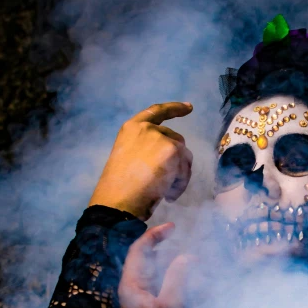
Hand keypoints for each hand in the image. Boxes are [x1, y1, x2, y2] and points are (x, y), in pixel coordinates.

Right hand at [89, 102, 193, 220]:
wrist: (118, 201)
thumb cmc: (119, 188)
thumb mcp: (129, 159)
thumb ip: (146, 150)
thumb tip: (169, 158)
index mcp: (132, 128)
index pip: (157, 111)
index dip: (174, 108)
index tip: (189, 107)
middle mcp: (147, 128)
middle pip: (176, 141)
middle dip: (176, 163)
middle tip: (167, 185)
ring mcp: (160, 137)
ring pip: (184, 156)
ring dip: (179, 175)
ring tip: (166, 192)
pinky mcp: (172, 150)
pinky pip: (186, 169)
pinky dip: (180, 184)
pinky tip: (168, 195)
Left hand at [119, 222, 193, 307]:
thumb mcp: (171, 304)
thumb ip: (178, 276)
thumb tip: (187, 257)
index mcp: (130, 286)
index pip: (138, 250)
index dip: (154, 235)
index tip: (173, 227)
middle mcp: (133, 290)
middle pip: (145, 260)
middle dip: (164, 249)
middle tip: (181, 240)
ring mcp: (142, 300)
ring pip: (155, 273)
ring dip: (173, 265)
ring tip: (192, 263)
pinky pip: (162, 287)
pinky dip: (176, 280)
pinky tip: (191, 283)